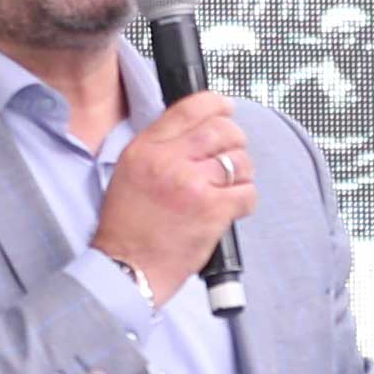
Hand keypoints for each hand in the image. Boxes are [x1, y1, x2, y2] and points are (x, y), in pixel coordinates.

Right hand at [94, 93, 255, 297]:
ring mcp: (192, 185)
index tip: (226, 108)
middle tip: (232, 155)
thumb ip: (159, 148)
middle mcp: (169, 161)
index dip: (216, 104)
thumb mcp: (129, 173)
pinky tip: (232, 208)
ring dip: (241, 173)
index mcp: (146, 149)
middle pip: (221, 130)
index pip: (189, 109)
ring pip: (239, 160)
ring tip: (229, 186)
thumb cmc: (127, 228)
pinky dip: (245, 199)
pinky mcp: (212, 211)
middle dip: (235, 140)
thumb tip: (196, 131)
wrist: (127, 269)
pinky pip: (247, 193)